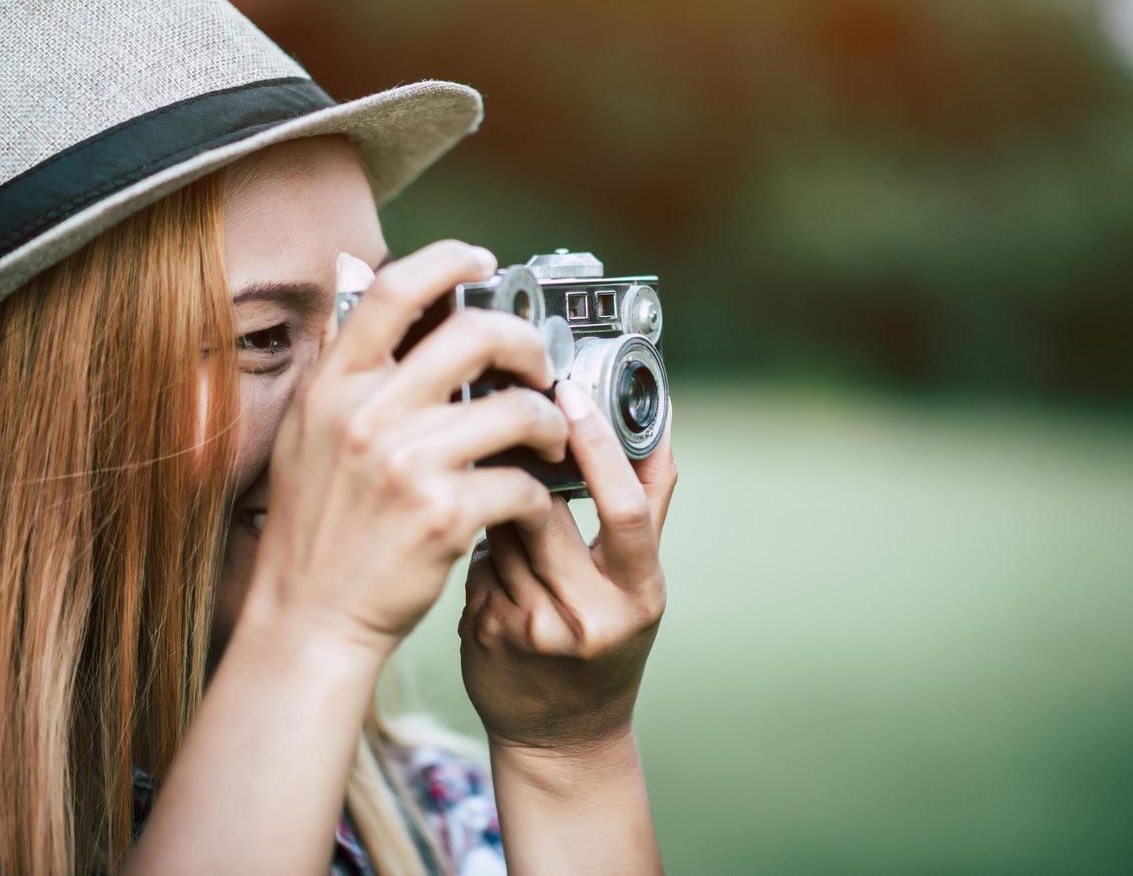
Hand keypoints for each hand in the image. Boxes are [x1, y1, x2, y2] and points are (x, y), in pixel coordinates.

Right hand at [241, 241, 572, 658]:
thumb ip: (344, 360)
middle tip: (541, 368)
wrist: (308, 618)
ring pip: (518, 409)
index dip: (448, 260)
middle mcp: (366, 415)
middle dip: (528, 344)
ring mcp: (406, 464)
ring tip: (549, 442)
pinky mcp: (443, 515)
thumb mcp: (309, 431)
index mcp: (334, 386)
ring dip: (550, 423)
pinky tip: (531, 501)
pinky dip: (539, 492)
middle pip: (476, 334)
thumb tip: (355, 271)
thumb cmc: (317, 527)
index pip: (393, 289)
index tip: (484, 262)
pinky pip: (522, 481)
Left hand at [459, 380, 676, 753]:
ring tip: (501, 497)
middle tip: (513, 424)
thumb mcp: (641, 582)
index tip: (572, 394)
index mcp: (638, 596)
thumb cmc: (607, 644)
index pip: (622, 509)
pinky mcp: (482, 632)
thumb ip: (646, 503)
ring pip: (500, 525)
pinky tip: (485, 553)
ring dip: (497, 499)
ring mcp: (530, 627)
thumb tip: (657, 414)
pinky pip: (475, 556)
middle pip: (544, 507)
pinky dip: (479, 540)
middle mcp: (587, 617)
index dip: (599, 445)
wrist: (561, 738)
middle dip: (526, 464)